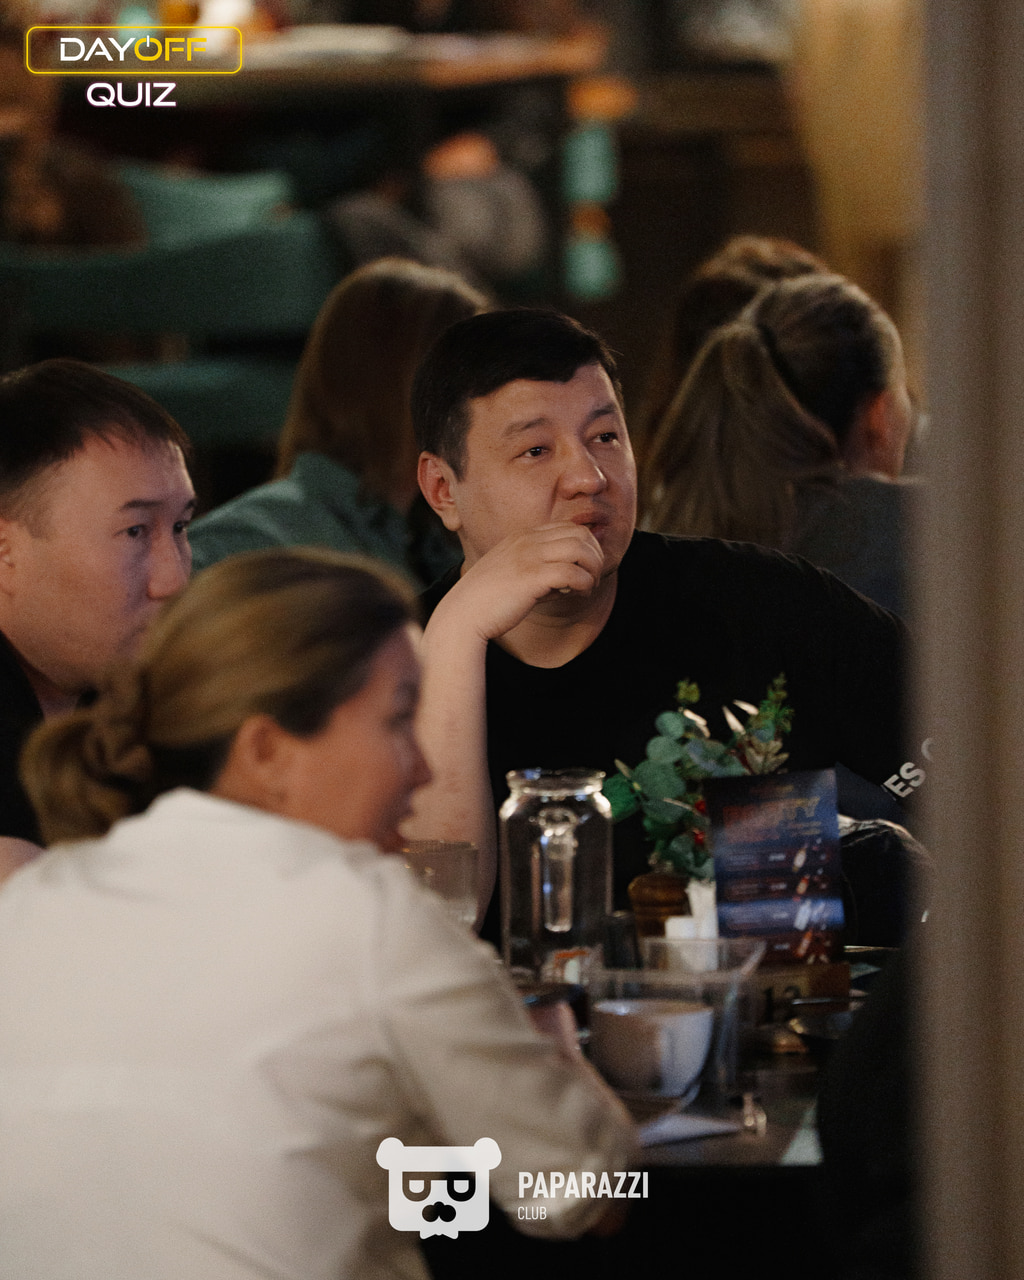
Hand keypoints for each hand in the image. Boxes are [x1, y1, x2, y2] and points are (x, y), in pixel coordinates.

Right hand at [438, 522, 603, 642]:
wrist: (463, 615)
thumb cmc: (488, 601)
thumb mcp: (515, 575)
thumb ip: (541, 571)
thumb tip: (572, 580)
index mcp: (523, 536)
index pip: (569, 527)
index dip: (586, 547)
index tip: (584, 569)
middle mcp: (527, 540)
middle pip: (581, 534)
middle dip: (595, 556)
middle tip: (592, 578)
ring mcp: (528, 556)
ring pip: (581, 550)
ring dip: (593, 569)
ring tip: (588, 587)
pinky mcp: (531, 577)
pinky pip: (573, 573)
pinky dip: (584, 584)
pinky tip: (579, 595)